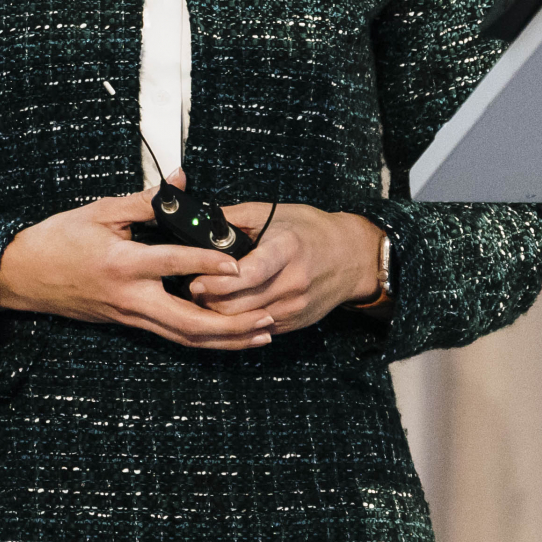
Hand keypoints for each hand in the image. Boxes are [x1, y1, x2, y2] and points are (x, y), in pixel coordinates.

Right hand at [0, 177, 273, 350]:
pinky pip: (175, 337)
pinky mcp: (130, 324)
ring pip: (187, 338)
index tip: (238, 264)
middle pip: (190, 322)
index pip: (173, 264)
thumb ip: (145, 200)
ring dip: (228, 339)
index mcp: (122, 263)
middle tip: (268, 317)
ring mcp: (131, 315)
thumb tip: (181, 180)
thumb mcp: (98, 212)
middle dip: (234, 324)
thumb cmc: (58, 240)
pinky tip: (229, 336)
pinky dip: (206, 339)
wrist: (23, 275)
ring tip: (263, 333)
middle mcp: (131, 296)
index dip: (208, 263)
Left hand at [188, 202, 384, 331]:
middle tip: (190, 287)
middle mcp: (293, 282)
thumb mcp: (273, 213)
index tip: (194, 277)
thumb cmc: (309, 230)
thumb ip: (234, 217)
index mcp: (286, 250)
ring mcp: (296, 306)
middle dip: (208, 298)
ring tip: (202, 297)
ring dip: (219, 312)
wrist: (352, 256)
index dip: (218, 280)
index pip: (249, 273)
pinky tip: (226, 307)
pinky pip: (258, 327)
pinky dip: (238, 320)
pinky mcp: (296, 321)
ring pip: (245, 321)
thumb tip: (198, 218)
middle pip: (240, 303)